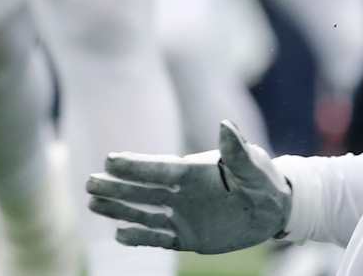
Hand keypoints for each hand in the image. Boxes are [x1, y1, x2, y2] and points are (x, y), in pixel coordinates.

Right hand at [85, 122, 289, 253]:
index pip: (161, 169)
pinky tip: (119, 234)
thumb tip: (225, 124)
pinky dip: (139, 237)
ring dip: (119, 209)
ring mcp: (182, 215)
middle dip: (117, 186)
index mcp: (196, 172)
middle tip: (89, 182)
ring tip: (92, 204)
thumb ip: (237, 151)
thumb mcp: (254, 167)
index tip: (111, 160)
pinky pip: (158, 238)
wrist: (274, 210)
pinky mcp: (186, 237)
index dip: (137, 166)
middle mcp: (183, 192)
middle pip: (144, 190)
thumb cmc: (264, 181)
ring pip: (144, 213)